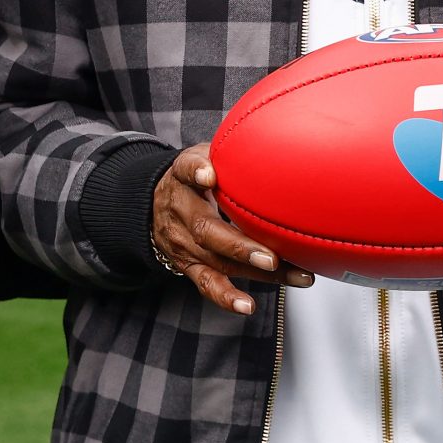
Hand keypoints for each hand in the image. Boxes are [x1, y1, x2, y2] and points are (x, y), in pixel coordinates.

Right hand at [152, 143, 315, 316]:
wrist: (153, 203)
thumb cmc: (196, 175)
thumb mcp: (203, 153)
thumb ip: (229, 150)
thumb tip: (277, 136)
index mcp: (184, 176)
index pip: (186, 169)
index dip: (197, 171)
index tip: (209, 175)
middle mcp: (180, 210)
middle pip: (208, 230)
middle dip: (241, 246)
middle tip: (272, 257)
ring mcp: (183, 242)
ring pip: (216, 261)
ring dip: (254, 274)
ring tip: (289, 277)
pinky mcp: (188, 264)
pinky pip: (205, 283)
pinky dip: (226, 297)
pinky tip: (247, 306)